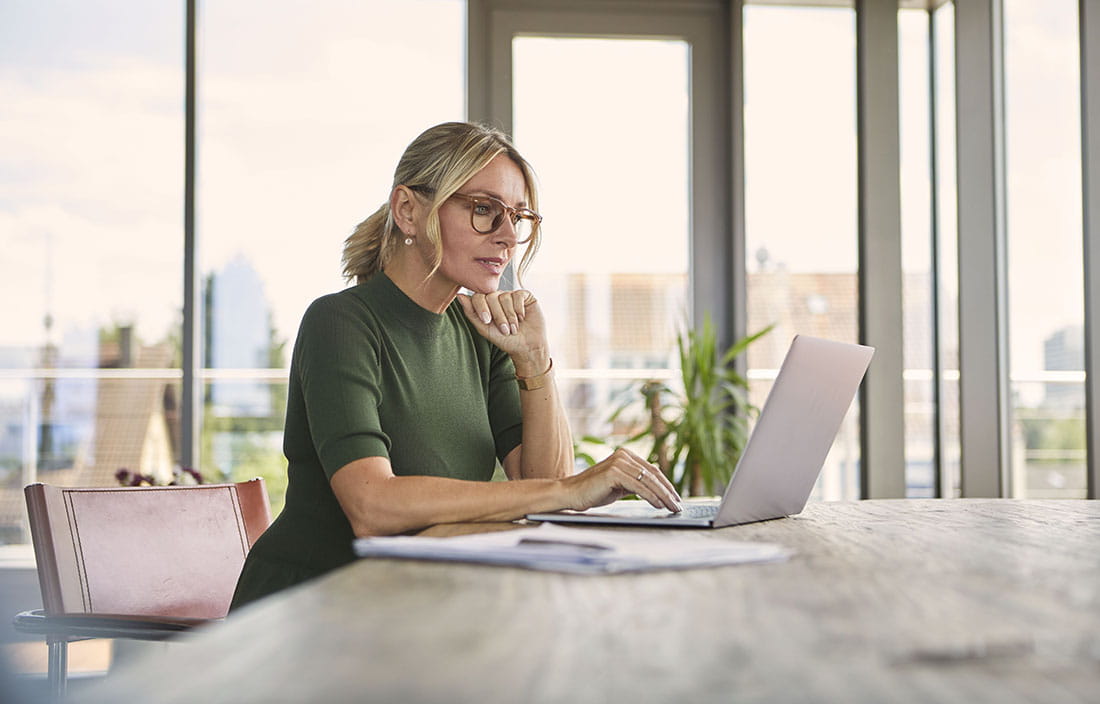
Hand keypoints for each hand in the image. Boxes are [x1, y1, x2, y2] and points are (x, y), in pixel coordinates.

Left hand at [456, 290, 548, 372]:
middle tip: (504, 329)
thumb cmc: (505, 340)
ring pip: (505, 297)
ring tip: (514, 327)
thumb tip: (459, 296)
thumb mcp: (484, 329)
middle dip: (498, 315)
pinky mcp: (525, 296)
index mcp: (486, 304)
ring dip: (510, 316)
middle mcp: (498, 297)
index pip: (478, 297)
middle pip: (491, 297)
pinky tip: (522, 317)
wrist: (526, 347)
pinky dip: (519, 309)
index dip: (482, 308)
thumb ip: (471, 313)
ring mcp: (511, 295)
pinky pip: (518, 295)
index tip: (487, 322)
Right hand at [562, 448, 682, 512]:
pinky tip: (659, 505)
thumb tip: (656, 487)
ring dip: (663, 496)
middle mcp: (623, 455)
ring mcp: (618, 462)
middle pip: (652, 475)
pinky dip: (651, 496)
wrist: (571, 494)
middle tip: (678, 505)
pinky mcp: (614, 472)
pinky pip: (639, 486)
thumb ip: (635, 482)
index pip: (652, 470)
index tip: (675, 497)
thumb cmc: (594, 491)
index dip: (666, 485)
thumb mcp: (619, 485)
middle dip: (668, 491)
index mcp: (625, 455)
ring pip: (648, 481)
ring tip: (672, 507)